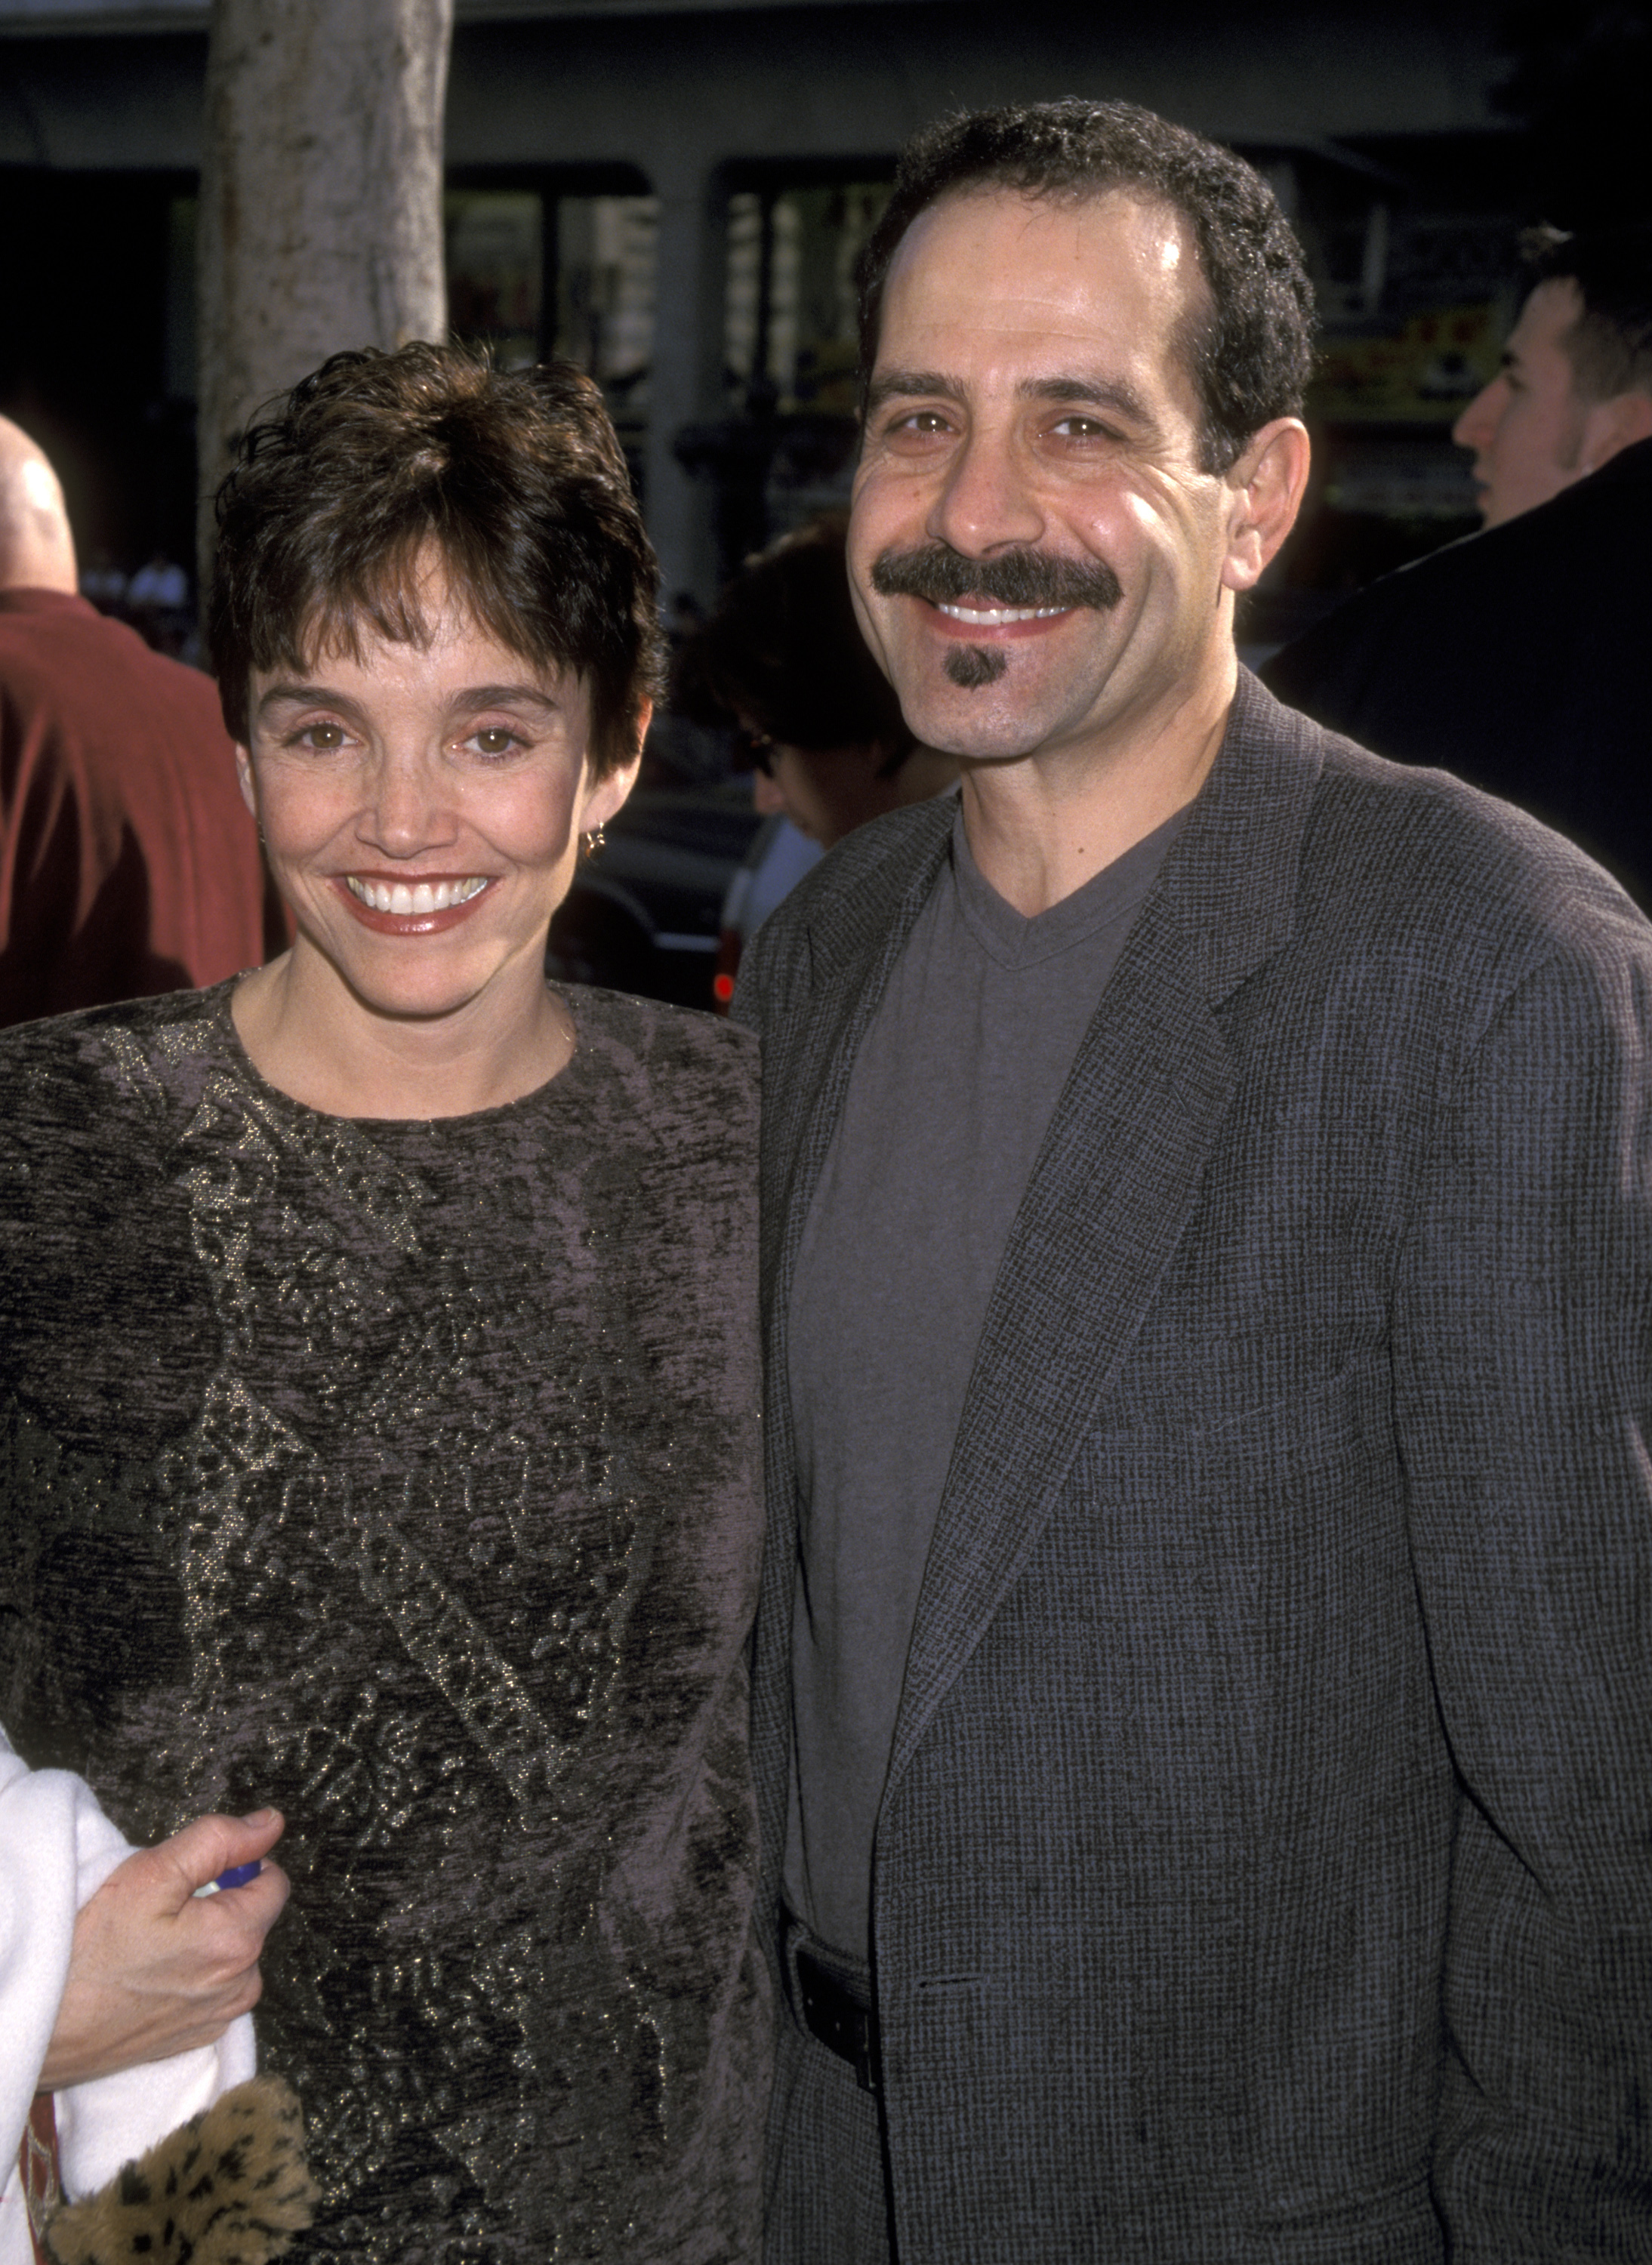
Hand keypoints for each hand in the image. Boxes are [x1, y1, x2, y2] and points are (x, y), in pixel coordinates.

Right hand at [38, 1808, 289, 2089]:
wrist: (43, 2026)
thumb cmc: (87, 1953)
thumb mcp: (150, 1874)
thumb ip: (218, 1841)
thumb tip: (269, 1823)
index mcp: (237, 1941)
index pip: (274, 1882)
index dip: (237, 1866)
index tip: (196, 1875)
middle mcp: (239, 1986)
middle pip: (251, 1918)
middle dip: (216, 1904)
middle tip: (161, 1913)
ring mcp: (218, 2017)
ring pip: (233, 1954)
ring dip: (205, 1941)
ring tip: (150, 1947)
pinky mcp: (195, 2038)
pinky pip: (213, 1990)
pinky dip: (192, 1975)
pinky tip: (150, 1976)